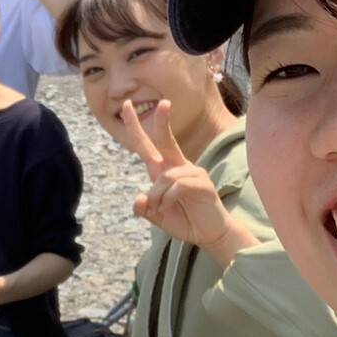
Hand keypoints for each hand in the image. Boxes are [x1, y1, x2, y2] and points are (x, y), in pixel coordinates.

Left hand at [121, 100, 234, 253]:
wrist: (209, 234)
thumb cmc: (184, 220)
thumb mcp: (157, 217)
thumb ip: (144, 208)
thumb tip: (140, 199)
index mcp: (164, 170)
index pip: (147, 145)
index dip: (136, 127)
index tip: (127, 106)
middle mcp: (178, 166)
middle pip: (166, 140)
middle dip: (162, 121)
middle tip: (163, 102)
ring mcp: (193, 173)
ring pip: (166, 176)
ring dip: (158, 195)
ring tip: (161, 208)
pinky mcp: (203, 183)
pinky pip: (178, 185)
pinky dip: (169, 198)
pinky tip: (170, 207)